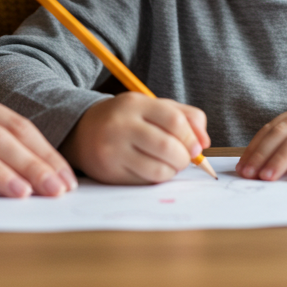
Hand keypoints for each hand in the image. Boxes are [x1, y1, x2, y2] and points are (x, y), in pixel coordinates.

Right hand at [60, 93, 209, 184]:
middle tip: (184, 159)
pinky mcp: (109, 172)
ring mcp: (113, 150)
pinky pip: (144, 182)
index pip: (174, 121)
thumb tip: (204, 142)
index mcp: (135, 104)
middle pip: (168, 148)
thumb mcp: (152, 107)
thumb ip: (185, 117)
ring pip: (158, 170)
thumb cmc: (128, 119)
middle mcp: (121, 125)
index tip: (197, 147)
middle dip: (184, 158)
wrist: (82, 130)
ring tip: (168, 164)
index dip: (192, 138)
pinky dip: (156, 179)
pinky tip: (151, 169)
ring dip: (172, 171)